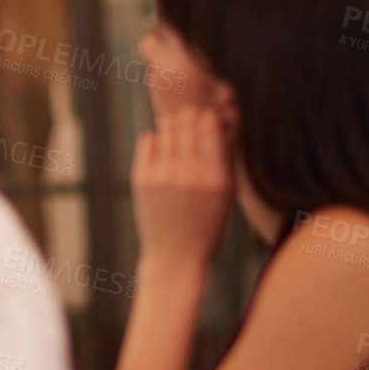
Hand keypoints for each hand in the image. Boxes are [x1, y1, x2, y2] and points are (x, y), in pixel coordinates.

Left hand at [131, 106, 233, 266]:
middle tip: (192, 118)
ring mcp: (162, 177)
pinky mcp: (141, 179)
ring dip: (173, 126)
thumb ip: (223, 157)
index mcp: (216, 179)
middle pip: (186, 122)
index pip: (209, 127)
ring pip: (166, 128)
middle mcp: (189, 175)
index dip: (208, 116)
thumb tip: (219, 118)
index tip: (208, 117)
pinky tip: (163, 149)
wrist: (176, 254)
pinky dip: (157, 139)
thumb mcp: (227, 193)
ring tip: (179, 135)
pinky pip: (148, 140)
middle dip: (190, 115)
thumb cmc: (207, 221)